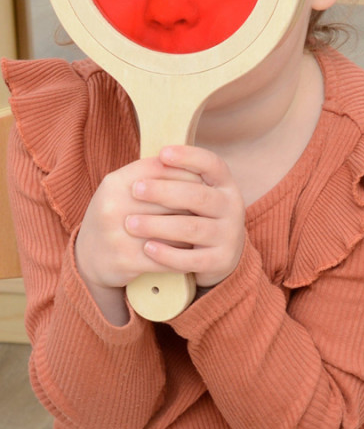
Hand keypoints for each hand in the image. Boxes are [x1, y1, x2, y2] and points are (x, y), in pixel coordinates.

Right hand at [76, 156, 203, 292]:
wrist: (88, 257)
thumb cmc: (118, 214)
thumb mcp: (127, 188)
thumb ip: (156, 173)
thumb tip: (198, 168)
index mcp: (116, 181)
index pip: (164, 169)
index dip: (190, 175)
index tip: (206, 182)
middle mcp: (113, 205)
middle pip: (171, 199)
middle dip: (194, 204)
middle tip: (211, 208)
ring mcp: (116, 234)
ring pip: (172, 228)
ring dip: (192, 230)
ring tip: (205, 228)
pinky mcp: (124, 260)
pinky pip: (166, 255)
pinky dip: (182, 254)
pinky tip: (193, 251)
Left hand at [124, 145, 245, 288]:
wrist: (221, 256)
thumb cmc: (198, 216)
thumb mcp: (196, 193)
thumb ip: (178, 179)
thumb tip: (150, 161)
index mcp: (225, 184)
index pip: (212, 164)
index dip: (189, 157)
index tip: (162, 153)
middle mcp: (232, 207)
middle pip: (198, 196)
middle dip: (165, 192)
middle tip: (136, 189)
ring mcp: (228, 235)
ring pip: (192, 228)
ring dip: (159, 225)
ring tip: (130, 223)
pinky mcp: (221, 260)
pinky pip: (192, 259)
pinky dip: (167, 254)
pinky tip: (147, 248)